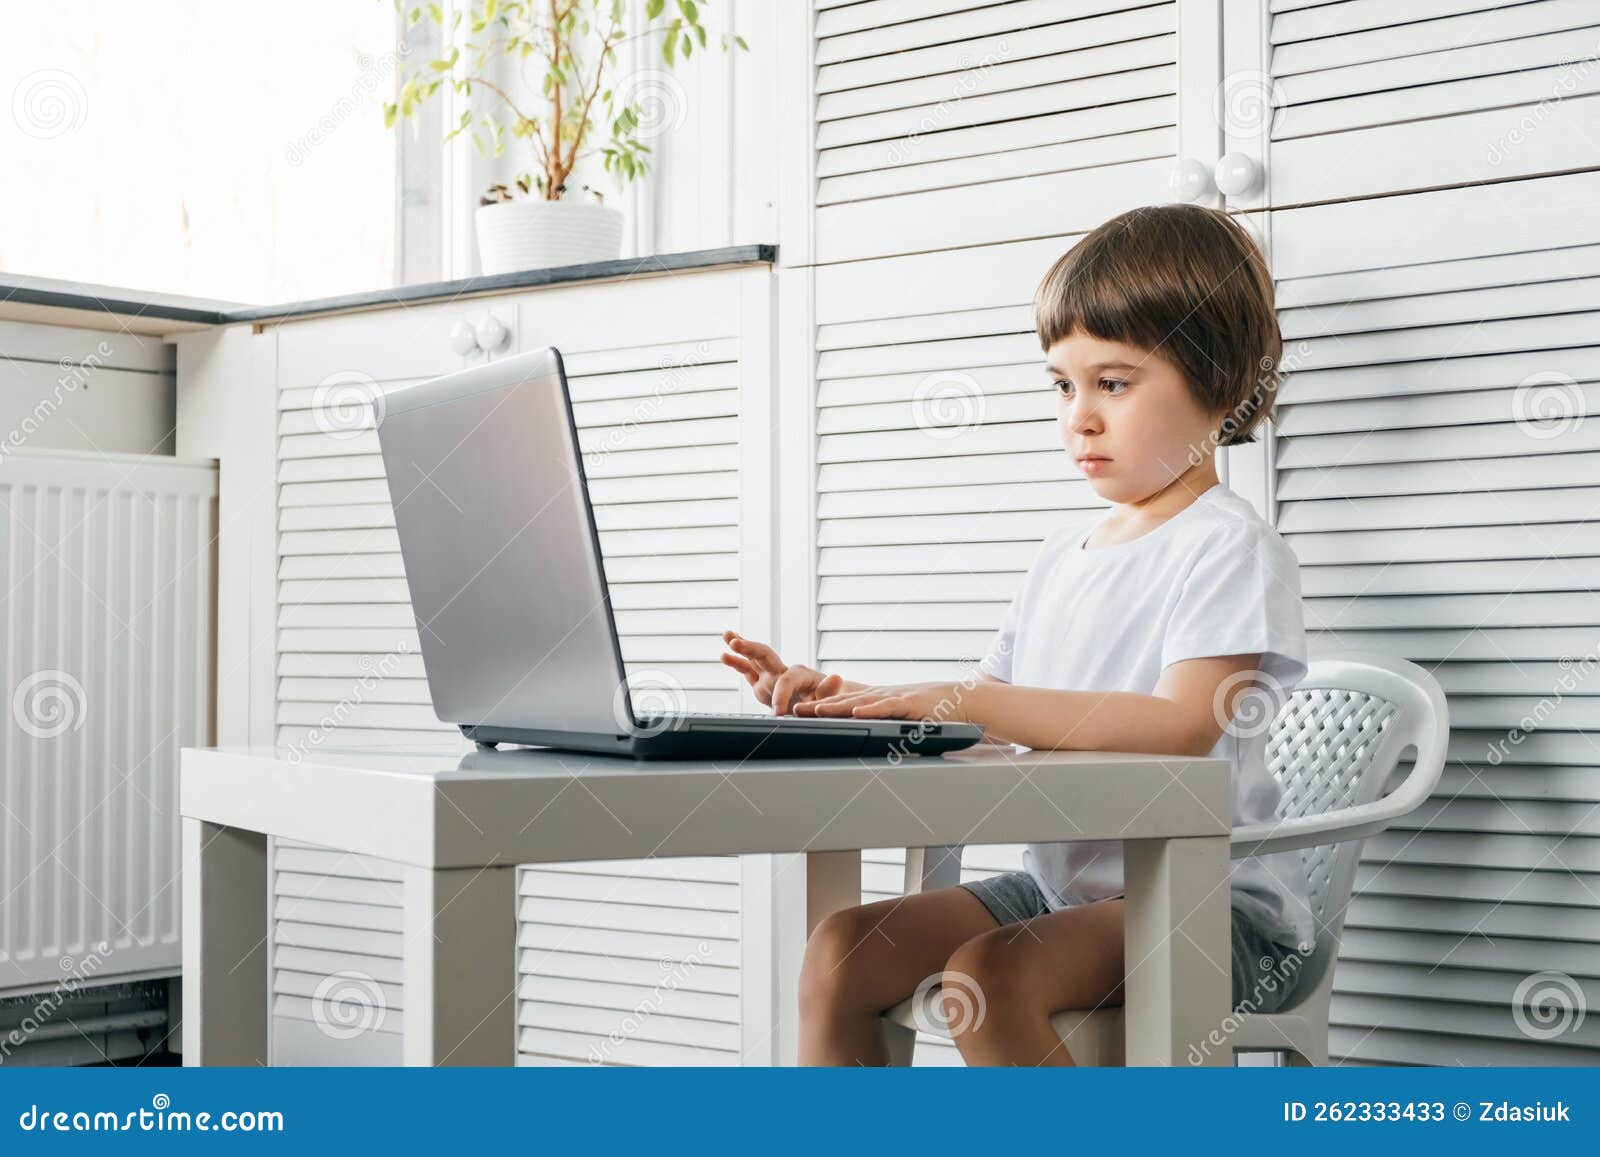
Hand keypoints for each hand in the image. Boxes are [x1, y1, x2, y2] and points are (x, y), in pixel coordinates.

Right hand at [720, 629, 847, 714]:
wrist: (816, 703)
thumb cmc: (822, 701)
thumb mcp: (827, 698)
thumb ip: (828, 689)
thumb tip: (836, 677)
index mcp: (799, 675)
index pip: (786, 680)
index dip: (781, 694)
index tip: (778, 712)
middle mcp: (782, 670)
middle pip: (765, 654)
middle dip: (750, 648)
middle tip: (737, 643)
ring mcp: (770, 674)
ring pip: (753, 657)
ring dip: (741, 646)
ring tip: (727, 635)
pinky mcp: (761, 681)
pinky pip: (747, 670)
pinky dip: (736, 662)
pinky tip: (723, 655)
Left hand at [793, 680, 967, 722]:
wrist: (956, 699)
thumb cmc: (927, 710)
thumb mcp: (897, 717)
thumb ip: (879, 725)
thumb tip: (861, 740)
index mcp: (874, 701)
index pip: (841, 703)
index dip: (819, 706)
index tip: (796, 712)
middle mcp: (879, 697)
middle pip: (843, 701)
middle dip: (818, 706)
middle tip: (795, 710)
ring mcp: (893, 698)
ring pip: (860, 702)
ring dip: (838, 706)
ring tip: (816, 710)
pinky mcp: (908, 703)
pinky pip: (886, 707)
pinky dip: (871, 709)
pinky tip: (856, 712)